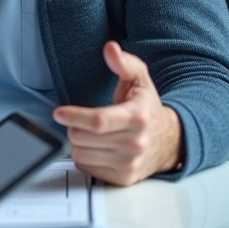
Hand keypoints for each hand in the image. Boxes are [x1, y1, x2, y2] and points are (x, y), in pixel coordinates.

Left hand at [53, 41, 183, 185]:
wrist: (170, 140)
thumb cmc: (147, 108)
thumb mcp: (139, 80)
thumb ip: (124, 63)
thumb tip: (110, 48)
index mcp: (137, 117)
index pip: (98, 121)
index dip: (74, 116)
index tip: (59, 112)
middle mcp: (135, 143)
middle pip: (83, 138)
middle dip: (73, 126)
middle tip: (79, 120)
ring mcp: (129, 164)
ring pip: (81, 154)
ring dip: (78, 143)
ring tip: (90, 133)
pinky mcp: (123, 178)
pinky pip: (87, 168)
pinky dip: (86, 157)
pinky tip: (97, 147)